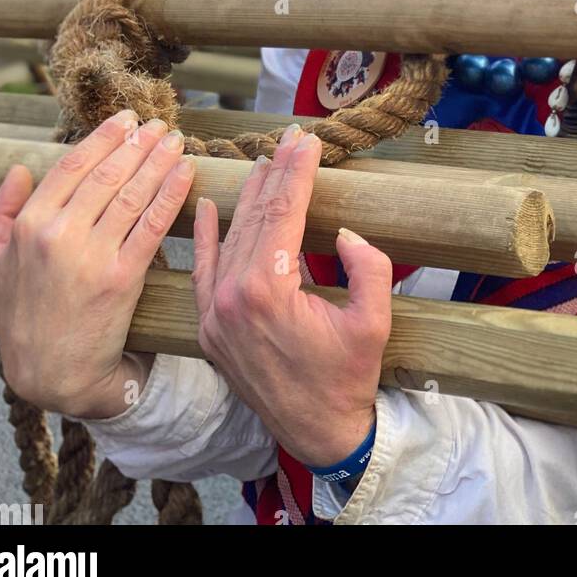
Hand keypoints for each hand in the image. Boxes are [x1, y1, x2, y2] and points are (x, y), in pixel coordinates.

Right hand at [0, 112, 194, 417]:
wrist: (52, 375)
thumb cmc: (23, 318)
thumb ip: (0, 214)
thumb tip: (18, 169)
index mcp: (28, 226)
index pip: (72, 165)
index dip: (103, 138)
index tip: (125, 121)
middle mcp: (58, 235)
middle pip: (108, 174)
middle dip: (138, 143)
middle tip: (159, 124)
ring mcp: (91, 256)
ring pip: (133, 193)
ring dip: (159, 160)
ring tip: (176, 141)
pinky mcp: (122, 278)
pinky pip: (152, 225)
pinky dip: (172, 193)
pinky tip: (185, 173)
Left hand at [192, 126, 391, 468]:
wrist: (318, 435)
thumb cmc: (349, 379)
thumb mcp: (374, 323)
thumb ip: (369, 270)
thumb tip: (348, 235)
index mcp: (268, 291)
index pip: (283, 214)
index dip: (297, 174)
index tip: (307, 142)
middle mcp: (230, 299)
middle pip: (255, 219)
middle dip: (276, 176)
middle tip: (291, 141)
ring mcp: (213, 316)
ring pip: (229, 239)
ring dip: (248, 199)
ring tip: (265, 163)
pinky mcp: (208, 330)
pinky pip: (202, 272)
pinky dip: (205, 237)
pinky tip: (207, 206)